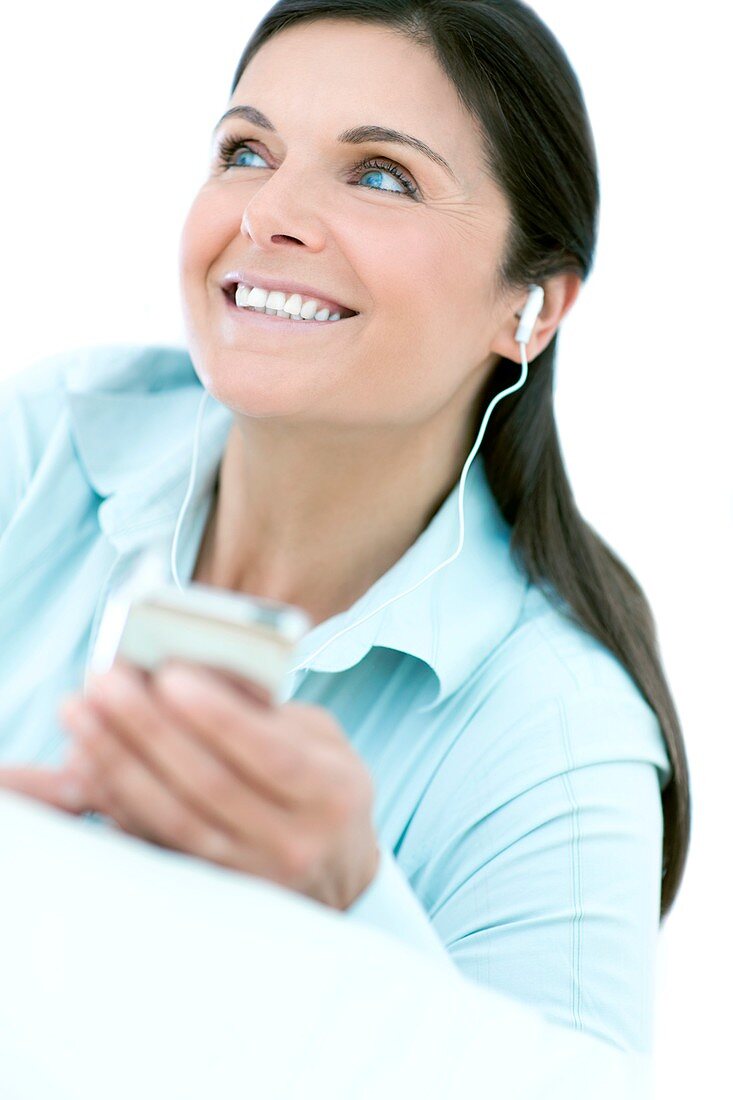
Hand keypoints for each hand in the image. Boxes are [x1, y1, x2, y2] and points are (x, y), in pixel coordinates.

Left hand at [0, 659, 379, 911]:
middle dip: (148, 729)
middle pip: (208, 784)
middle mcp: (292, 841)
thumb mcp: (321, 740)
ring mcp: (249, 875)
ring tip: (80, 714)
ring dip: (117, 761)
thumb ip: (267, 711)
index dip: (217, 716)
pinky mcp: (210, 890)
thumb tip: (189, 674)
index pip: (271, 753)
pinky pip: (151, 844)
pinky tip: (82, 765)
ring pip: (171, 818)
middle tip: (105, 683)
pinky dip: (113, 801)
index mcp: (330, 792)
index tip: (169, 674)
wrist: (339, 875)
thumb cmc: (324, 787)